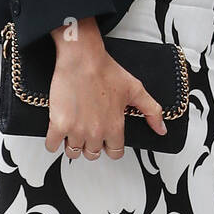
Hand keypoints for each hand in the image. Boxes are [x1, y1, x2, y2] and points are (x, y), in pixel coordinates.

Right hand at [45, 17, 167, 159]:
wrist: (82, 58)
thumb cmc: (107, 71)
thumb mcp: (136, 89)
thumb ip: (152, 111)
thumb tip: (161, 129)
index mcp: (115, 126)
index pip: (115, 153)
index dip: (111, 147)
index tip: (106, 140)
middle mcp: (96, 132)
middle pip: (93, 154)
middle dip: (92, 146)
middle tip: (89, 131)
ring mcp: (76, 130)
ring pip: (73, 152)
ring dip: (73, 144)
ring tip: (74, 131)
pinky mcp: (58, 124)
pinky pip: (52, 146)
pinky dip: (54, 142)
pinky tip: (58, 132)